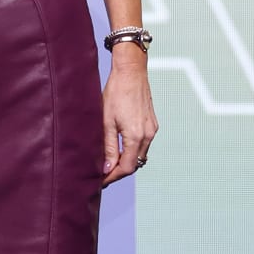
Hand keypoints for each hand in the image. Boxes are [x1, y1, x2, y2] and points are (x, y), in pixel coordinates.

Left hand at [101, 47, 156, 184]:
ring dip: (126, 160)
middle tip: (102, 174)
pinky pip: (143, 144)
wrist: (131, 73)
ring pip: (140, 154)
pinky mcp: (152, 124)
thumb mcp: (106, 121)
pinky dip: (132, 150)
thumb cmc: (115, 93)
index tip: (101, 180)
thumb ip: (108, 146)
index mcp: (136, 136)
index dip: (113, 176)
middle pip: (135, 163)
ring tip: (109, 162)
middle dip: (119, 171)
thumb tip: (107, 168)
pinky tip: (120, 147)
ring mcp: (152, 129)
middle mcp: (148, 135)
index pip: (127, 167)